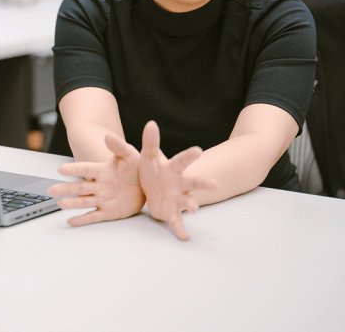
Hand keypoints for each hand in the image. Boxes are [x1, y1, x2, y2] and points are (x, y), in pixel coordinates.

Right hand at [48, 134, 144, 225]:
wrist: (147, 186)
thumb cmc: (137, 169)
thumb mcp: (130, 156)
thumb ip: (119, 147)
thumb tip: (108, 136)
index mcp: (103, 170)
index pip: (86, 169)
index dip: (74, 169)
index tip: (61, 169)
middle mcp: (100, 185)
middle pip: (80, 187)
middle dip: (66, 188)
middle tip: (51, 190)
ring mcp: (103, 199)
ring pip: (84, 201)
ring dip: (72, 203)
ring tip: (60, 204)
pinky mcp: (109, 212)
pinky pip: (94, 216)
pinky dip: (83, 219)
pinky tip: (71, 220)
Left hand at [138, 121, 216, 240]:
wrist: (151, 188)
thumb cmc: (153, 170)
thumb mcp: (147, 156)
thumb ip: (149, 142)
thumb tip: (151, 123)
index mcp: (172, 168)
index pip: (181, 160)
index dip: (189, 155)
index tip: (198, 150)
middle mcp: (179, 184)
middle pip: (193, 182)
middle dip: (203, 183)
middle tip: (214, 184)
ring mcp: (177, 198)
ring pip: (188, 202)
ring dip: (192, 205)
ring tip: (194, 208)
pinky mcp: (171, 212)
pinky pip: (176, 221)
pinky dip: (180, 229)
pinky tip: (185, 237)